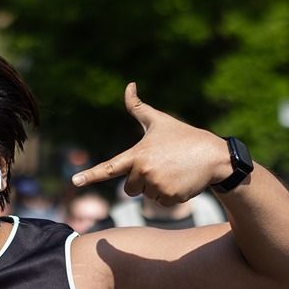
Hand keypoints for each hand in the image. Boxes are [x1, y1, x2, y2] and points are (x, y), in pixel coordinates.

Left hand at [70, 84, 230, 205]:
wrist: (213, 155)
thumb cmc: (183, 137)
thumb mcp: (160, 121)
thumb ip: (138, 107)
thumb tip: (129, 85)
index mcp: (137, 154)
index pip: (109, 167)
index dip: (91, 175)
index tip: (75, 180)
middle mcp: (144, 171)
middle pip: (129, 189)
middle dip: (142, 181)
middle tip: (161, 167)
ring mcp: (157, 185)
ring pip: (147, 196)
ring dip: (158, 187)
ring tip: (174, 172)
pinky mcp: (170, 197)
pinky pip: (161, 203)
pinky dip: (170, 195)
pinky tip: (181, 181)